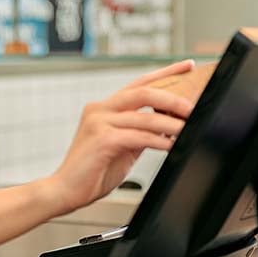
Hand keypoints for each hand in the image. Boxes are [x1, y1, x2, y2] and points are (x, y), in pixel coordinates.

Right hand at [49, 60, 196, 212]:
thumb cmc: (93, 171)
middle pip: (143, 91)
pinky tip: (172, 145)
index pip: (139, 83)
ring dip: (171, 123)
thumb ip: (141, 132)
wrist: (65, 191)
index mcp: (105, 108)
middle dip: (172, 97)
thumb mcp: (123, 146)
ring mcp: (99, 122)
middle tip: (192, 108)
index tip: (188, 66)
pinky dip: (159, 141)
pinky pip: (138, 136)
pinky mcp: (102, 139)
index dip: (166, 72)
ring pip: (144, 116)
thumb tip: (169, 125)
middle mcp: (100, 109)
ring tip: (189, 129)